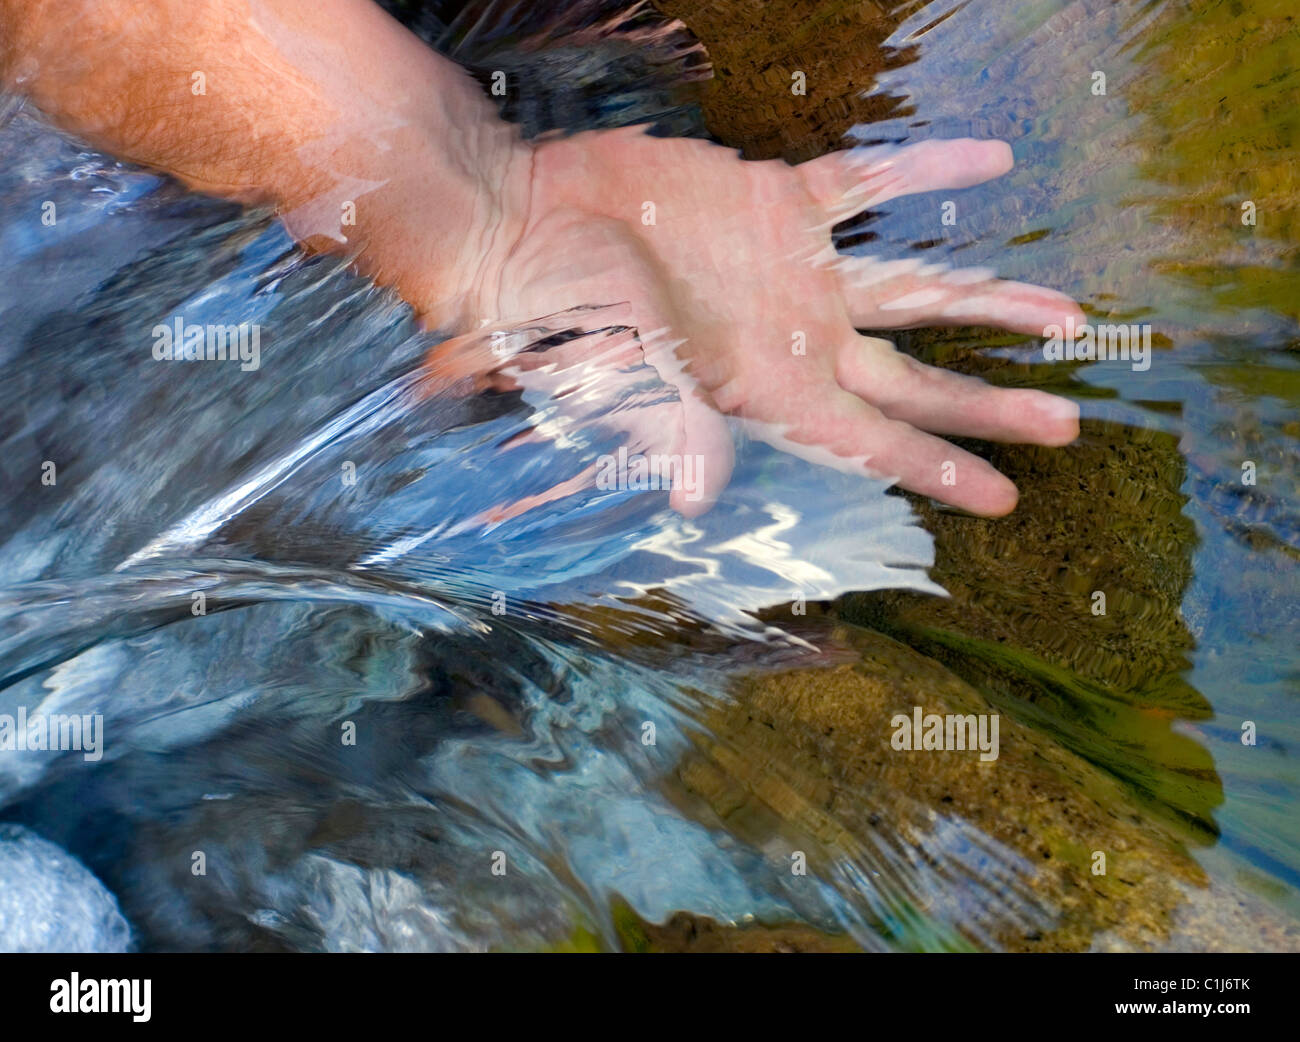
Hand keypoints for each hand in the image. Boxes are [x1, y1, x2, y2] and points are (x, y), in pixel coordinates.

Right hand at [431, 130, 1082, 516]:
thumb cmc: (563, 313)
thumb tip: (700, 500)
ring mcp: (798, 276)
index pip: (872, 441)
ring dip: (990, 304)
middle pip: (916, 383)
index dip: (940, 471)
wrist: (527, 225)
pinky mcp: (780, 204)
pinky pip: (869, 184)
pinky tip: (989, 158)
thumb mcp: (623, 371)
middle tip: (1068, 426)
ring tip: (1068, 317)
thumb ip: (675, 423)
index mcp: (768, 392)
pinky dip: (926, 171)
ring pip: (916, 293)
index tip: (1006, 500)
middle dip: (990, 406)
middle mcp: (797, 342)